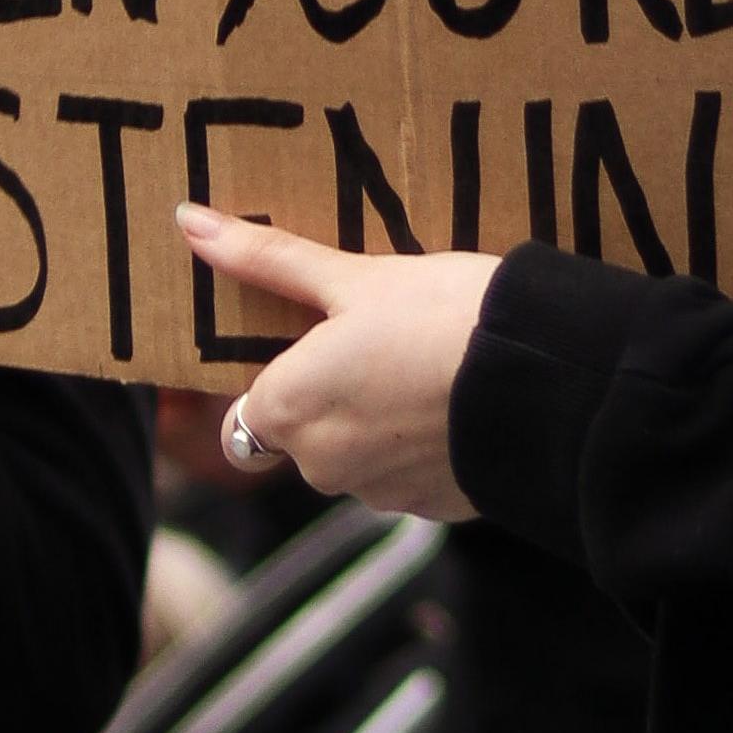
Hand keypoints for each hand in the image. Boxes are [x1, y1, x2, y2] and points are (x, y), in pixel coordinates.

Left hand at [176, 205, 497, 520]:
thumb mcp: (354, 275)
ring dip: (380, 419)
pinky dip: (424, 443)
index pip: (250, 409)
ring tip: (428, 362)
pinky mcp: (432, 509)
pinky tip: (456, 400)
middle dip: (335, 393)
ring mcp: (378, 495)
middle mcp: (320, 467)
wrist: (542, 380)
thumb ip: (268, 259)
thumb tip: (190, 223)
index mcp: (287, 410)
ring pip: (359, 454)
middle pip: (306, 431)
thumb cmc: (442, 318)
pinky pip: (409, 473)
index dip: (283, 372)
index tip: (321, 339)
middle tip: (382, 337)